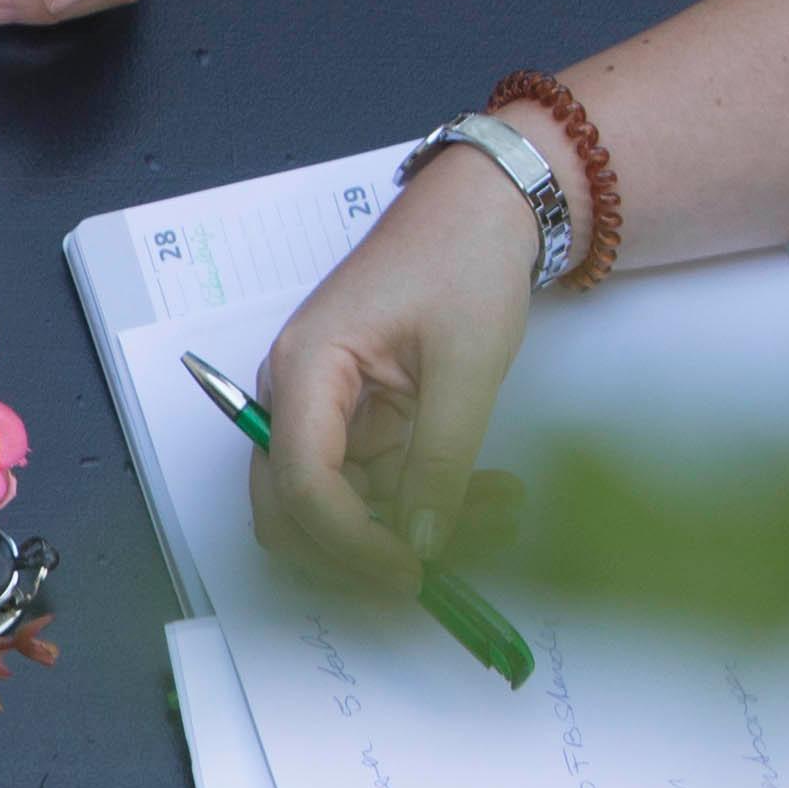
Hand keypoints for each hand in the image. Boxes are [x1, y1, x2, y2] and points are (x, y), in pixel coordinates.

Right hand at [244, 142, 538, 594]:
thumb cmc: (462, 266)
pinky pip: (373, 490)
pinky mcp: (356, 425)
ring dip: (405, 532)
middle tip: (442, 571)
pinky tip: (487, 498)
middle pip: (291, 511)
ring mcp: (322, 414)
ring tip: (497, 514)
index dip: (349, 542)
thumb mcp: (466, 367)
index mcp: (305, 369)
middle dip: (361, 552)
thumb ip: (441, 462)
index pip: (300, 481)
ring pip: (338, 512)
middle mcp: (295, 397)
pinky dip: (422, 506)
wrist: (477, 214)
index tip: (413, 573)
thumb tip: (424, 545)